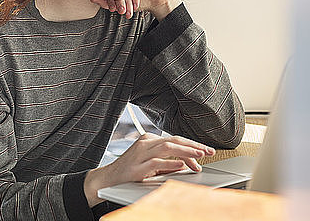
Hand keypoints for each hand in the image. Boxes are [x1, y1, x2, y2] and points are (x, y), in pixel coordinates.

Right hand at [83, 133, 215, 206]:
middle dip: (193, 145)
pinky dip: (170, 163)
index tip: (205, 152)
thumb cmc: (130, 170)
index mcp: (148, 140)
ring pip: (167, 147)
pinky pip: (156, 163)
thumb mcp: (150, 162)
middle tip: (209, 151)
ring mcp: (140, 154)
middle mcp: (145, 143)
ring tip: (199, 156)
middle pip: (173, 140)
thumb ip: (167, 160)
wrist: (108, 178)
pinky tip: (182, 165)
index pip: (174, 139)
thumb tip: (188, 163)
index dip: (191, 145)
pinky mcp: (137, 166)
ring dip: (185, 151)